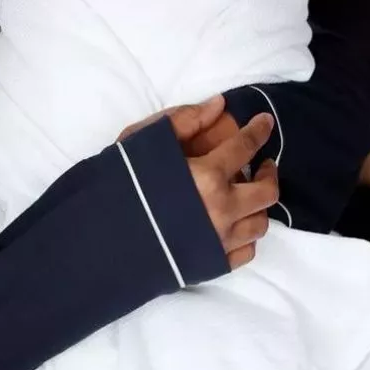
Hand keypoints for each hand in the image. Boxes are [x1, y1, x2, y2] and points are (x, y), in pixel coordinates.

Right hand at [119, 99, 277, 269]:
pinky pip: (246, 251)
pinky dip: (246, 235)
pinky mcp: (213, 264)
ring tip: (247, 195)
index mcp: (207, 176)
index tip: (265, 123)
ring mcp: (220, 240)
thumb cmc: (120, 182)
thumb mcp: (144, 141)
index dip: (259, 131)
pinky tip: (235, 224)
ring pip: (260, 223)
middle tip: (261, 164)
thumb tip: (218, 105)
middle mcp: (222, 209)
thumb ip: (183, 120)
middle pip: (266, 191)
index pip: (245, 146)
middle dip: (268, 172)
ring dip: (258, 205)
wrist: (100, 237)